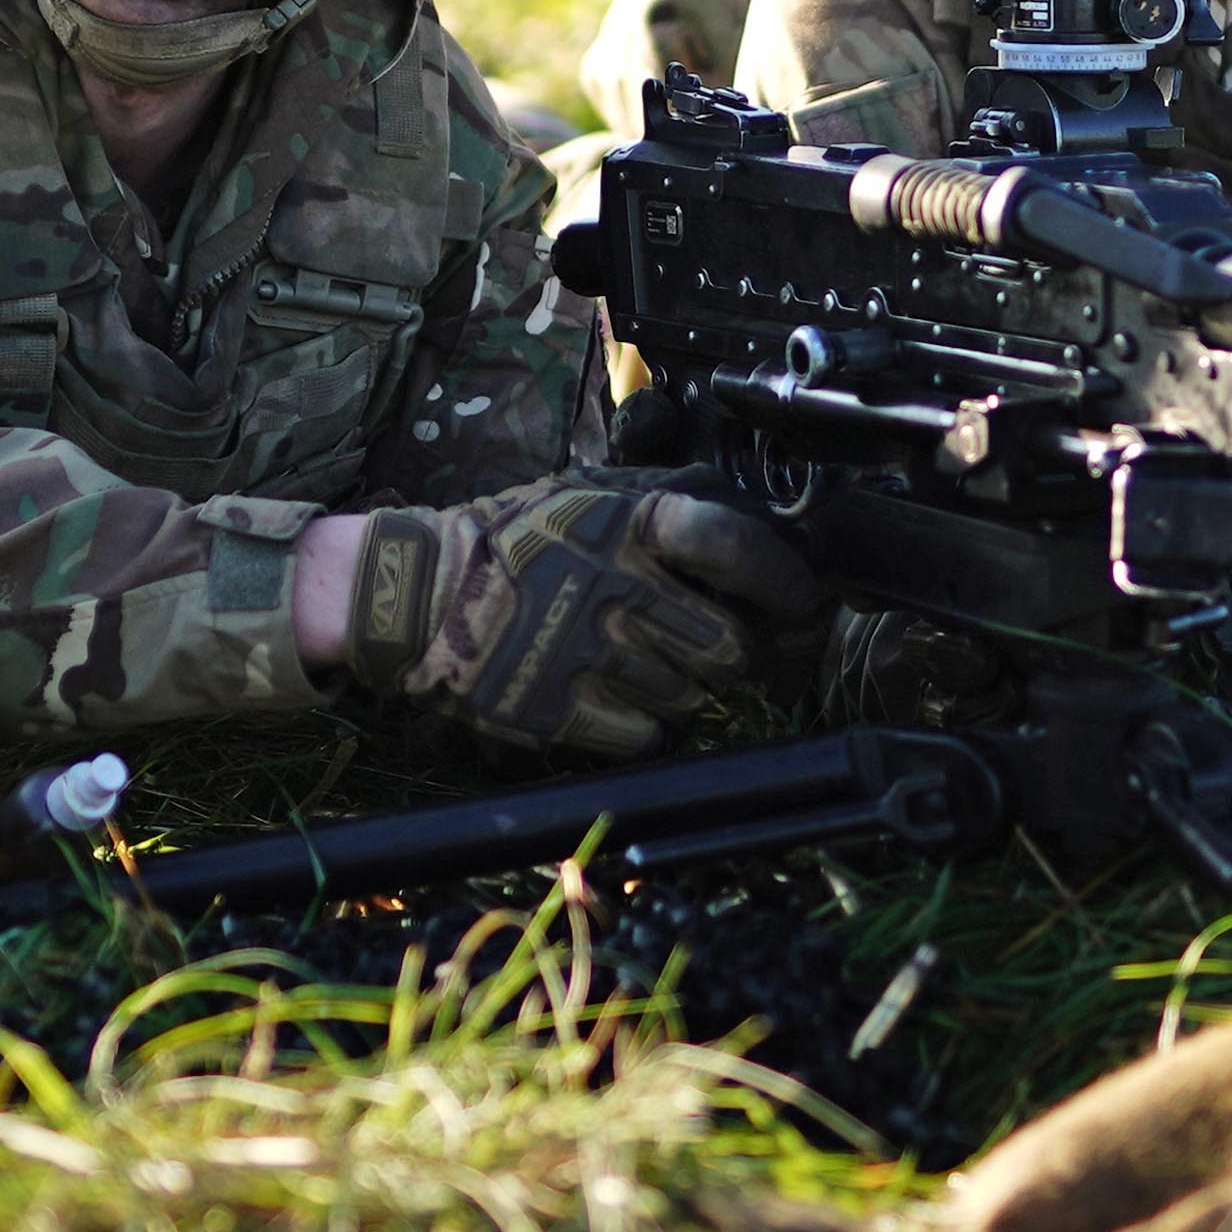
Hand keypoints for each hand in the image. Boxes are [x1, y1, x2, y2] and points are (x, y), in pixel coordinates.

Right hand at [330, 481, 827, 757]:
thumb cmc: (522, 541)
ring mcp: (587, 651)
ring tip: (650, 666)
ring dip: (685, 689)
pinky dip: (645, 726)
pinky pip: (645, 735)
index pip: (734, 545)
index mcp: (630, 523)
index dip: (784, 581)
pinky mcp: (560, 708)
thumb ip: (671, 503)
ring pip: (690, 697)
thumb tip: (766, 519)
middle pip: (729, 647)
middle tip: (730, 655)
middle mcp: (615, 585)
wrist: (426, 596)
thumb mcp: (593, 496)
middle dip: (739, 658)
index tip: (805, 604)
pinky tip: (619, 698)